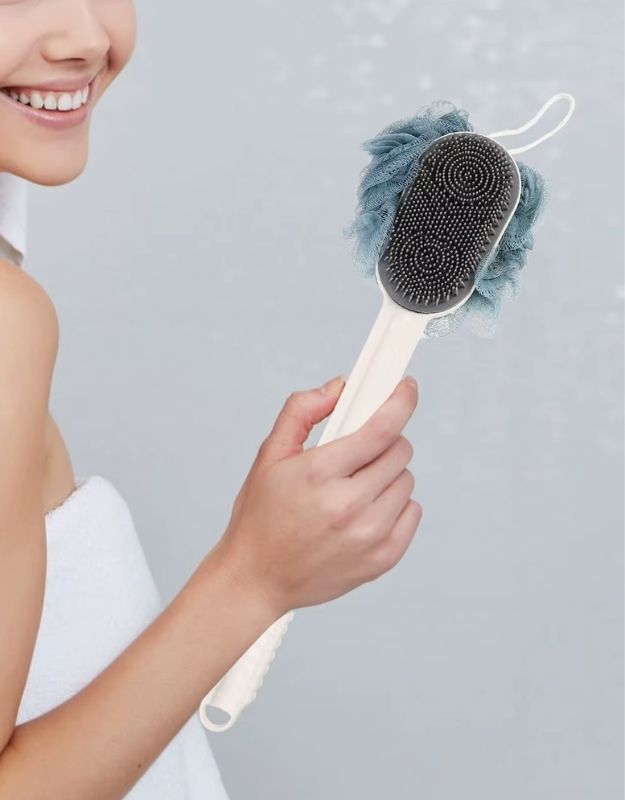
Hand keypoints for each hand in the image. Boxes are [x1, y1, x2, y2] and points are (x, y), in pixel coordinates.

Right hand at [212, 374, 422, 616]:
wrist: (256, 579)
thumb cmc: (261, 517)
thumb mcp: (270, 455)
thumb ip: (302, 410)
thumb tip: (340, 387)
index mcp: (319, 474)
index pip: (380, 429)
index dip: (400, 401)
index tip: (407, 388)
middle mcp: (348, 506)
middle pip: (400, 451)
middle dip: (383, 442)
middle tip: (359, 452)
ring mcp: (369, 536)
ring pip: (407, 481)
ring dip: (388, 475)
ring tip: (356, 486)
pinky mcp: (383, 559)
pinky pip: (412, 512)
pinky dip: (396, 505)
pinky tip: (366, 510)